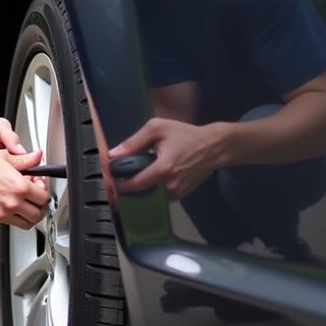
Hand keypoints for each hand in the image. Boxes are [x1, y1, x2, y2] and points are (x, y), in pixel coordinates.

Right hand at [0, 148, 48, 227]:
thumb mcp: (5, 156)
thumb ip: (26, 159)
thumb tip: (38, 156)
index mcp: (19, 186)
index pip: (43, 197)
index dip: (43, 192)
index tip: (39, 188)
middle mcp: (12, 202)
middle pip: (38, 214)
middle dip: (39, 207)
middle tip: (36, 201)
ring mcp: (1, 213)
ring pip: (26, 224)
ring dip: (29, 216)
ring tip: (25, 207)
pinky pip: (8, 222)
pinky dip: (11, 217)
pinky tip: (7, 205)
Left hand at [110, 118, 230, 199]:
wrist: (213, 147)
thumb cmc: (185, 135)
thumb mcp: (158, 129)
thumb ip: (134, 142)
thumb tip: (113, 154)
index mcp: (164, 168)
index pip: (135, 184)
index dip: (120, 183)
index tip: (112, 177)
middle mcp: (170, 185)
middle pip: (141, 190)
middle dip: (130, 183)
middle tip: (125, 171)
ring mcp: (177, 193)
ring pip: (151, 193)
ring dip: (144, 184)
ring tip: (144, 169)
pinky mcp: (182, 196)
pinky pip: (161, 194)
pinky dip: (156, 185)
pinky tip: (157, 173)